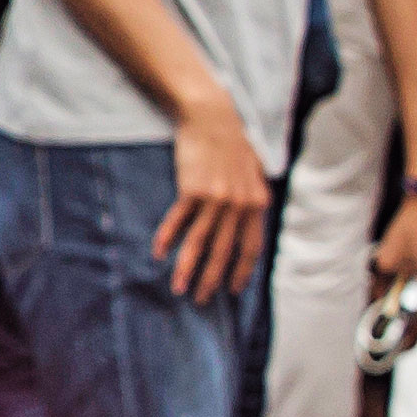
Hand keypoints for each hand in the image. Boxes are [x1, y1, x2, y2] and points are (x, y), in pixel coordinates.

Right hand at [157, 92, 272, 303]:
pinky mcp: (192, 191)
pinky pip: (178, 222)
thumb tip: (248, 219)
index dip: (242, 270)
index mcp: (257, 202)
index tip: (233, 289)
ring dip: (188, 269)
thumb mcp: (253, 170)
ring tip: (179, 288)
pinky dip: (167, 239)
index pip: (251, 246)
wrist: (212, 117)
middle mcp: (238, 205)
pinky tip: (159, 253)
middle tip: (202, 299)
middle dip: (212, 280)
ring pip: (200, 243)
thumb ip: (252, 196)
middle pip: (224, 251)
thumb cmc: (232, 141)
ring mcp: (215, 199)